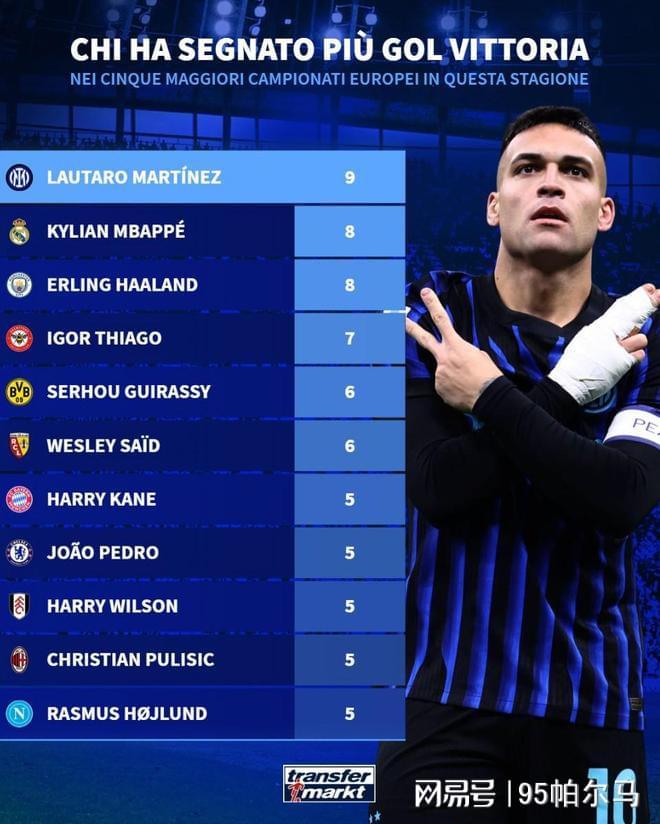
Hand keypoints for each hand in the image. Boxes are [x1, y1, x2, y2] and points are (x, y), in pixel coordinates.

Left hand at [406, 287, 501, 410]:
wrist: (489, 397)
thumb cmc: (488, 375)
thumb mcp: (479, 355)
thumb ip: (462, 352)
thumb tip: (455, 358)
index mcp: (456, 345)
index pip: (442, 320)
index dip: (432, 304)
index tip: (425, 293)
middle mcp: (443, 357)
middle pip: (423, 338)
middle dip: (411, 327)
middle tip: (401, 318)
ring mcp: (439, 373)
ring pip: (442, 371)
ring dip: (452, 375)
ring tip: (466, 382)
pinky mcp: (438, 388)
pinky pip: (444, 385)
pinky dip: (452, 387)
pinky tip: (462, 391)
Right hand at [548, 283, 658, 405]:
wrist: (569, 382)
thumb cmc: (576, 362)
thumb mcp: (586, 339)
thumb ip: (604, 331)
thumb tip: (622, 328)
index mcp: (600, 326)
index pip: (622, 307)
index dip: (638, 297)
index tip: (650, 288)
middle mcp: (609, 334)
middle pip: (636, 316)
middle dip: (649, 305)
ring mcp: (617, 347)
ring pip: (641, 339)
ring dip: (634, 345)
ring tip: (621, 352)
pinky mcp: (623, 362)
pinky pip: (639, 355)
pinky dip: (633, 358)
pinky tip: (620, 362)